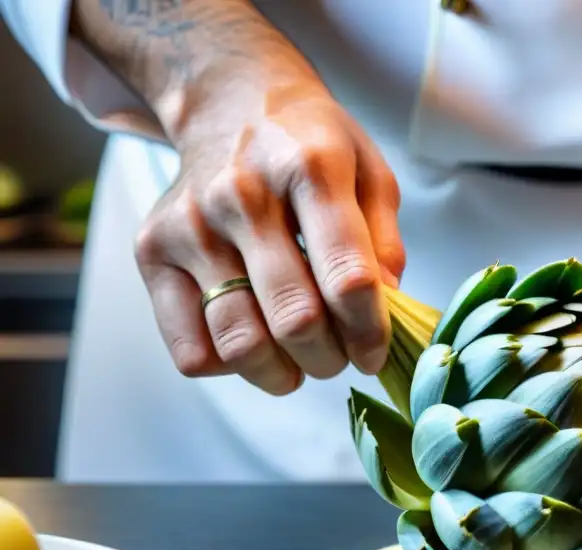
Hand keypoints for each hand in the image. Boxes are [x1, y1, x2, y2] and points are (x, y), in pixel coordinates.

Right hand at [135, 57, 403, 394]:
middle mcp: (242, 195)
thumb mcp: (371, 173)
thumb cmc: (311, 147)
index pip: (348, 279)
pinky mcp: (152, 251)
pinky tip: (253, 340)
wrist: (230, 102)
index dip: (370, 332)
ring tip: (300, 359)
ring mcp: (191, 224)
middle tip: (339, 355)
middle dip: (330, 358)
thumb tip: (384, 310)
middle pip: (295, 320)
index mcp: (309, 168)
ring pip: (240, 343)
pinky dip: (229, 366)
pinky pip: (191, 350)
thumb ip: (385, 244)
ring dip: (282, 372)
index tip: (375, 351)